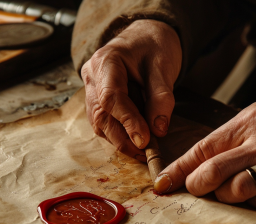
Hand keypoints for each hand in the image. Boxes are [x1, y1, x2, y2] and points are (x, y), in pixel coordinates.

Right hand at [82, 19, 181, 161]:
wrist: (146, 38)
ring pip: (100, 123)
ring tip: (143, 151)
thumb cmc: (154, 46)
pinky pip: (104, 123)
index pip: (111, 97)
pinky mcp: (98, 101)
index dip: (127, 121)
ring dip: (121, 140)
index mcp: (106, 61)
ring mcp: (92, 90)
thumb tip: (158, 129)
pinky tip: (136, 142)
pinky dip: (119, 135)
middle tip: (145, 152)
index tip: (144, 140)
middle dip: (123, 137)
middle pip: (101, 115)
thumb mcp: (163, 66)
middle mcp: (93, 77)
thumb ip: (161, 97)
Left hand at [155, 90, 255, 210]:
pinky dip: (255, 202)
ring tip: (235, 187)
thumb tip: (200, 160)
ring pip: (236, 192)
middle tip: (196, 189)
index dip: (178, 170)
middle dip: (196, 186)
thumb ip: (232, 134)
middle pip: (213, 174)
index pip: (203, 150)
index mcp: (251, 121)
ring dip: (227, 196)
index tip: (162, 184)